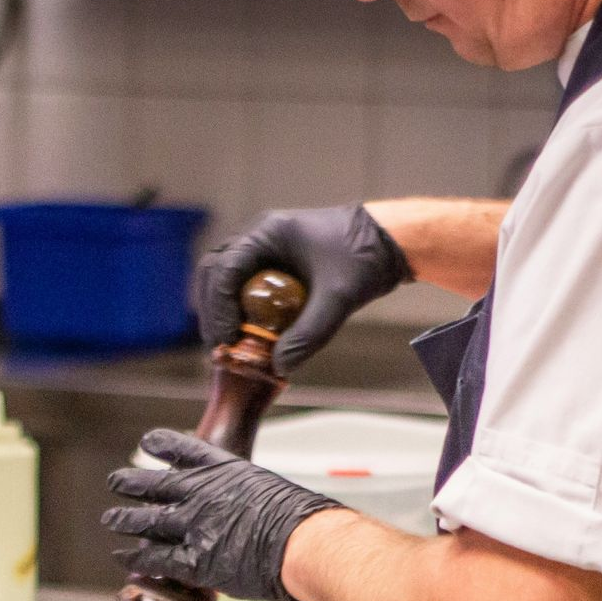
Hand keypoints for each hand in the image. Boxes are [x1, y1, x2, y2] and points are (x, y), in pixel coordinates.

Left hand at [102, 430, 344, 600]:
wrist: (301, 543)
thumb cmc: (300, 520)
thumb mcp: (273, 491)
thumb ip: (251, 498)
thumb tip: (254, 513)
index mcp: (223, 470)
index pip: (184, 450)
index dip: (162, 444)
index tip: (148, 442)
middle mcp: (200, 493)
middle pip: (155, 484)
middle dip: (131, 482)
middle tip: (115, 481)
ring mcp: (193, 526)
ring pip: (147, 520)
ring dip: (125, 518)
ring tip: (110, 518)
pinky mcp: (192, 560)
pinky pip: (155, 557)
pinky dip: (136, 557)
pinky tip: (122, 556)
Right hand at [195, 205, 410, 372]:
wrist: (389, 243)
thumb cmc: (365, 259)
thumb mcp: (338, 299)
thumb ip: (309, 334)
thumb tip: (278, 367)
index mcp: (268, 232)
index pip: (224, 268)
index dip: (218, 307)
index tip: (226, 339)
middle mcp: (259, 237)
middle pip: (214, 272)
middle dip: (212, 311)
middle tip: (220, 347)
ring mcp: (264, 250)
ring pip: (224, 280)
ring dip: (220, 312)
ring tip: (229, 346)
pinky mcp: (273, 265)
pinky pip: (243, 287)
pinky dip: (238, 312)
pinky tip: (247, 338)